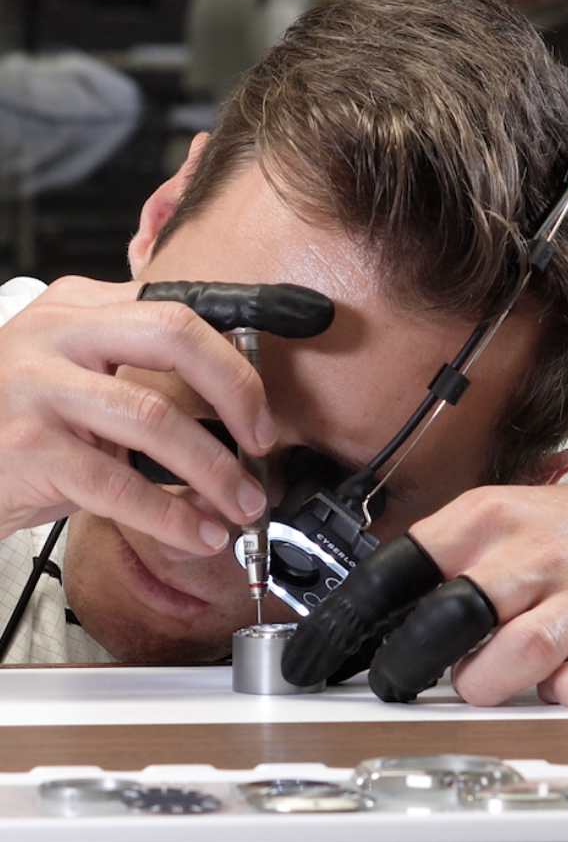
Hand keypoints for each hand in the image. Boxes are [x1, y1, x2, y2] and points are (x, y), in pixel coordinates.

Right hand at [0, 276, 329, 553]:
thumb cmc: (20, 423)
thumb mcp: (78, 378)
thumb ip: (140, 373)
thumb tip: (234, 417)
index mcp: (80, 307)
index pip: (178, 310)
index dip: (236, 354)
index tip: (269, 401)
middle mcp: (58, 333)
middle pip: (175, 335)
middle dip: (237, 391)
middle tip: (262, 441)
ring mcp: (38, 386)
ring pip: (154, 416)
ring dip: (213, 470)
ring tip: (240, 504)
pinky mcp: (28, 445)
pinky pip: (117, 484)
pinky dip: (169, 516)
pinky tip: (197, 535)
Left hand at [283, 472, 567, 707]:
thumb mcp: (497, 521)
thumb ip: (436, 564)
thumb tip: (363, 618)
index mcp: (486, 519)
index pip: (395, 571)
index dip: (346, 624)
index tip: (314, 659)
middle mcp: (532, 555)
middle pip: (447, 619)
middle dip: (408, 663)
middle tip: (398, 680)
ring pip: (511, 660)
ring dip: (486, 683)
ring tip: (488, 676)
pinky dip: (561, 697)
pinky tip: (561, 678)